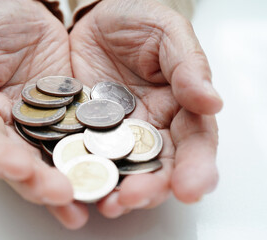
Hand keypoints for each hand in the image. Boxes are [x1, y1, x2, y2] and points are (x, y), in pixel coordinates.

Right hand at [0, 0, 87, 228]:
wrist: (32, 14)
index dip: (0, 158)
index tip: (17, 168)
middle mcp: (15, 132)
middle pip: (26, 164)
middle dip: (40, 183)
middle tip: (61, 195)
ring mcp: (48, 129)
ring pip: (57, 162)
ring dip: (71, 183)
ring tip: (88, 202)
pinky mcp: (76, 121)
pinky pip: (87, 142)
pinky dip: (97, 159)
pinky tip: (112, 175)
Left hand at [67, 0, 222, 220]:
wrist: (93, 18)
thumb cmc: (136, 20)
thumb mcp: (167, 33)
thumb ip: (189, 66)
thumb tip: (212, 102)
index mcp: (177, 108)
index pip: (193, 142)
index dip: (195, 167)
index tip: (191, 188)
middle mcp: (148, 128)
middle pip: (157, 167)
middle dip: (150, 189)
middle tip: (134, 199)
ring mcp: (113, 134)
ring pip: (120, 170)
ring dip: (115, 190)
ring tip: (108, 203)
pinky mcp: (80, 131)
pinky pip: (82, 155)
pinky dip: (81, 171)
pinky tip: (74, 183)